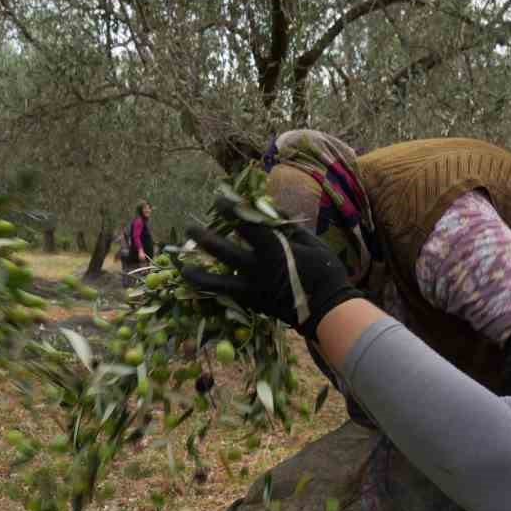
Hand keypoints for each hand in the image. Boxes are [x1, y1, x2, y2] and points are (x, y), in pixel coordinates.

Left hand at [184, 209, 361, 341]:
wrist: (328, 310)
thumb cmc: (325, 272)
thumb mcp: (311, 241)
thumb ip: (286, 226)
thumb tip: (267, 209)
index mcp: (274, 250)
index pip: (246, 225)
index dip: (230, 210)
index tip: (219, 200)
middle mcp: (258, 270)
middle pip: (223, 252)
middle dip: (204, 238)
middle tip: (190, 228)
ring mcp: (253, 289)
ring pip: (218, 283)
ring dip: (198, 274)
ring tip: (182, 269)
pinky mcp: (253, 304)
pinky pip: (226, 296)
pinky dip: (212, 291)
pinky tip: (201, 286)